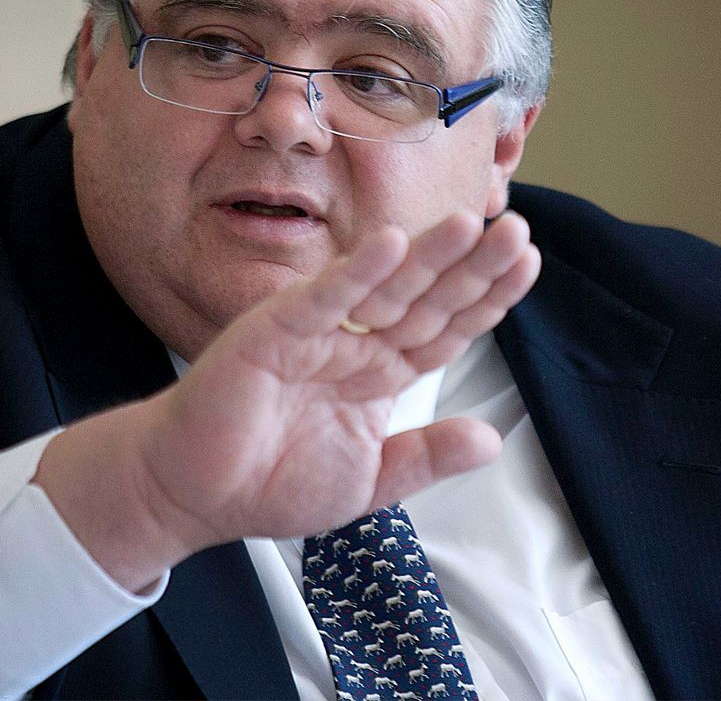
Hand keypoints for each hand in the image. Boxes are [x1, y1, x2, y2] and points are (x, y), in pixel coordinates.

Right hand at [36, 212, 539, 589]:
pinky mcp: (273, 333)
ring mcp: (317, 333)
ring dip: (427, 256)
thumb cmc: (272, 482)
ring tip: (472, 224)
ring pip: (384, 288)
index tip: (528, 265)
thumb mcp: (369, 481)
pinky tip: (391, 244)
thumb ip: (425, 457)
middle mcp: (357, 343)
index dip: (486, 298)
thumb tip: (491, 440)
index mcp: (382, 372)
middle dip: (472, 266)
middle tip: (517, 232)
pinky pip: (323, 299)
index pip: (446, 327)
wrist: (192, 495)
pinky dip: (355, 273)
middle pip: (427, 298)